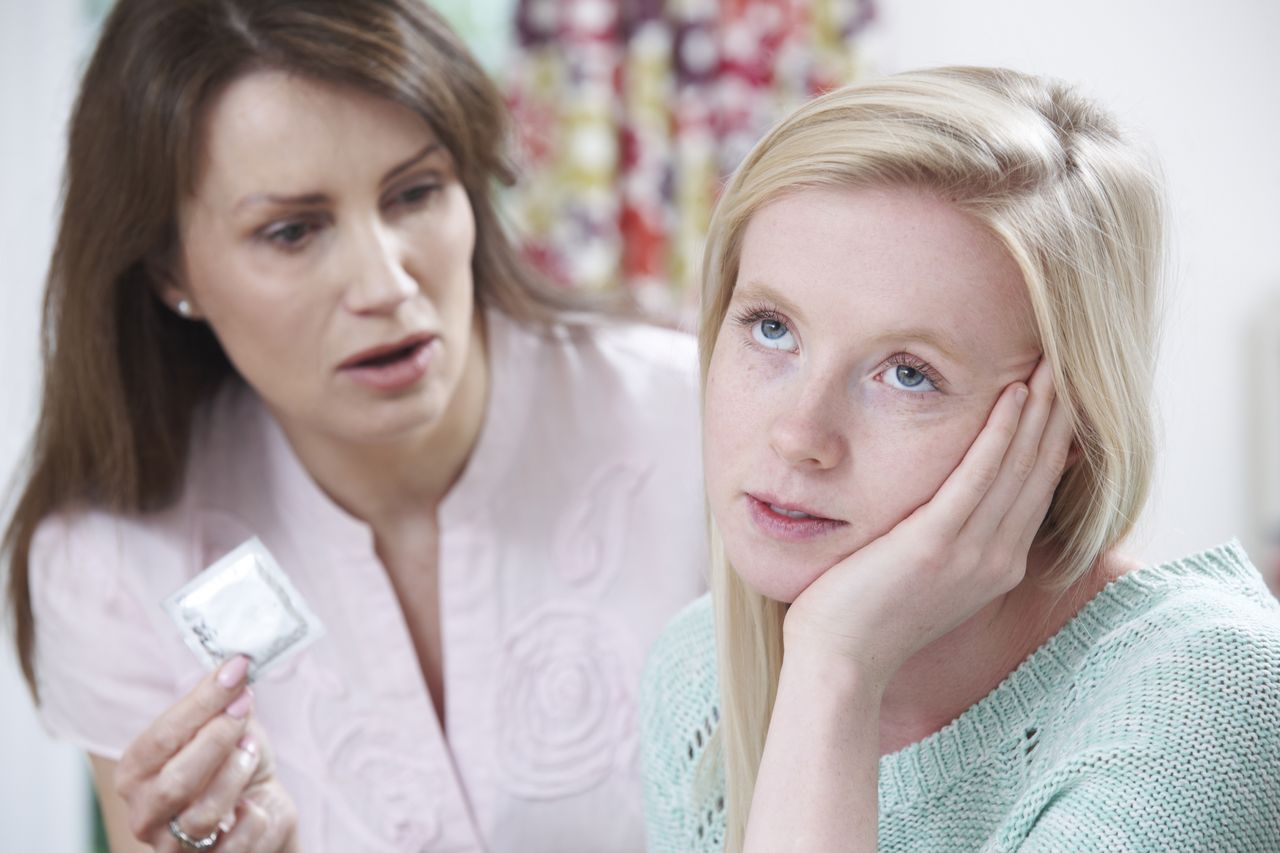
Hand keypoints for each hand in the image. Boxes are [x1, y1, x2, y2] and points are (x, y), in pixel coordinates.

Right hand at [114, 656, 297, 851]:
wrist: (259, 809)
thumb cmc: (232, 764)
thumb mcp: (223, 728)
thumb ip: (221, 704)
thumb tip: (235, 668)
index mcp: (136, 773)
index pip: (162, 737)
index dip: (202, 701)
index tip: (236, 670)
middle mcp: (145, 813)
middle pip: (176, 781)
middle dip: (217, 738)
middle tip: (244, 707)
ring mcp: (172, 846)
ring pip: (203, 815)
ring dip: (236, 775)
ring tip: (251, 751)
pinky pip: (236, 843)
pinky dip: (254, 815)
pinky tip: (254, 803)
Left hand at [783, 358, 1072, 690]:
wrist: (840, 662)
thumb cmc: (867, 615)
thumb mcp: (924, 574)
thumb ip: (949, 538)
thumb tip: (952, 502)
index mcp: (996, 565)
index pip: (1037, 489)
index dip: (1053, 437)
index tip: (1061, 392)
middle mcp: (996, 558)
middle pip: (1039, 471)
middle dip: (1056, 413)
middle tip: (1066, 360)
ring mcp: (971, 553)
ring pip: (1018, 467)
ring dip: (1038, 411)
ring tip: (1049, 363)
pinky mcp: (935, 545)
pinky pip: (977, 478)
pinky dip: (999, 435)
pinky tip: (1013, 397)